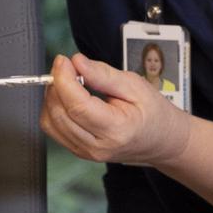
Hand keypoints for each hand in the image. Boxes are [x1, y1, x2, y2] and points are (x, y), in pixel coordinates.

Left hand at [40, 53, 190, 166]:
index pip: (77, 105)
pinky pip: (53, 128)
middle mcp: (98, 146)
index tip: (64, 61)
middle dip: (56, 84)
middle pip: (59, 113)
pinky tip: (67, 97)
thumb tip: (77, 62)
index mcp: (117, 130)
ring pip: (50, 122)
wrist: (162, 140)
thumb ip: (103, 74)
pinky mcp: (77, 150)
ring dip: (52, 96)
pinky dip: (53, 108)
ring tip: (69, 81)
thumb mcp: (135, 86)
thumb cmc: (153, 114)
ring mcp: (86, 152)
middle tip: (67, 66)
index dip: (64, 79)